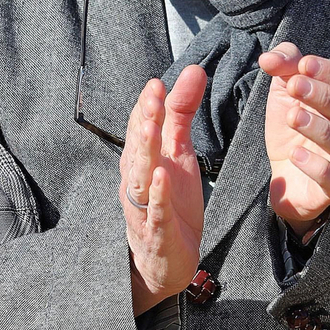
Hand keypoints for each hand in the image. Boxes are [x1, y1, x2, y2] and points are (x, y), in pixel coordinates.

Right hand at [121, 65, 205, 314]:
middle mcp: (137, 179)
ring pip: (141, 176)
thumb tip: (193, 70)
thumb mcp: (180, 153)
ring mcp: (144, 205)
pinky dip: (157, 195)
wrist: (166, 259)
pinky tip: (162, 177)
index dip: (147, 106)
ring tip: (152, 129)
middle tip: (154, 96)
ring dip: (145, 152)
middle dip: (146, 120)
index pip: (140, 127)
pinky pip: (155, 211)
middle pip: (139, 146)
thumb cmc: (170, 201)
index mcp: (141, 159)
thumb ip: (182, 113)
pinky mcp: (157, 230)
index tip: (157, 83)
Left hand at [260, 42, 329, 235]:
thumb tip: (269, 57)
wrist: (281, 172)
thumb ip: (283, 65)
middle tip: (294, 86)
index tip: (303, 65)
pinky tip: (295, 154)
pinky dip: (317, 166)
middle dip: (325, 96)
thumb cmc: (290, 127)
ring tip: (292, 117)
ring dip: (321, 128)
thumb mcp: (283, 90)